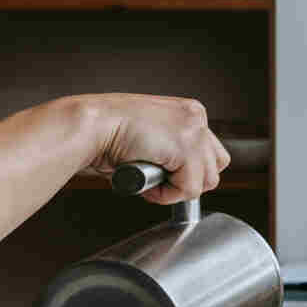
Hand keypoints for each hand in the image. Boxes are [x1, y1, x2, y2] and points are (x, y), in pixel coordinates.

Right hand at [82, 94, 231, 204]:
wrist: (91, 125)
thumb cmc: (106, 132)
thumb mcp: (148, 135)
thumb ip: (170, 149)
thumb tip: (178, 174)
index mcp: (188, 111)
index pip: (209, 150)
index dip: (187, 170)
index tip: (163, 173)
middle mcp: (195, 117)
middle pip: (215, 165)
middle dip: (188, 180)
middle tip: (158, 179)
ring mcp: (193, 131)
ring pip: (205, 180)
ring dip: (176, 189)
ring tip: (149, 179)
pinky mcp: (186, 149)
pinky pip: (189, 189)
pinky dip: (166, 195)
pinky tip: (145, 180)